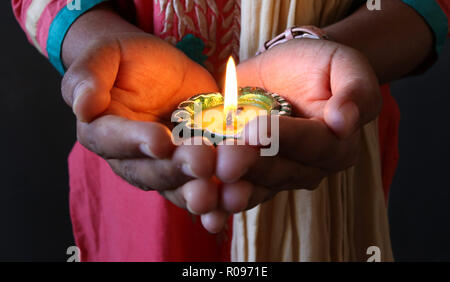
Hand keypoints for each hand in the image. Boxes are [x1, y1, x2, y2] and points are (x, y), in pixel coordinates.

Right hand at [62, 33, 225, 231]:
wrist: (156, 69)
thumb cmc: (127, 59)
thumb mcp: (106, 55)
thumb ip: (88, 75)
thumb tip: (83, 106)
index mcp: (102, 130)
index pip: (113, 140)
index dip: (136, 142)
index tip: (160, 141)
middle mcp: (129, 157)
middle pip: (148, 171)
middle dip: (175, 169)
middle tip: (202, 162)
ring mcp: (161, 166)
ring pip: (175, 186)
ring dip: (196, 191)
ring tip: (218, 191)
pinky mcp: (188, 167)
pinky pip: (199, 185)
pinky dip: (216, 196)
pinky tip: (231, 200)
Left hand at [215, 39, 381, 212]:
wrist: (288, 70)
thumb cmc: (320, 66)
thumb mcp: (346, 66)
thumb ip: (355, 92)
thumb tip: (345, 122)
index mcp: (336, 145)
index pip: (312, 144)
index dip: (283, 138)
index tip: (253, 130)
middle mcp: (308, 167)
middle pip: (278, 170)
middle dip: (248, 166)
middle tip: (223, 161)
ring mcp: (278, 175)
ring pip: (255, 187)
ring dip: (230, 193)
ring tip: (207, 197)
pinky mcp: (252, 174)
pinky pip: (237, 189)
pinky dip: (218, 201)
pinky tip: (203, 212)